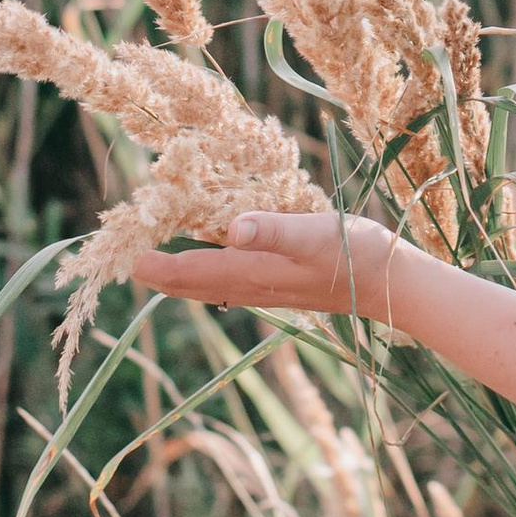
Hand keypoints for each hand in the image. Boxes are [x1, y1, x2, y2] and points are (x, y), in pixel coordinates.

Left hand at [133, 207, 399, 321]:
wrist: (390, 284)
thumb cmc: (354, 254)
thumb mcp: (314, 234)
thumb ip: (272, 229)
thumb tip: (230, 228)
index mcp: (253, 273)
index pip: (191, 272)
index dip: (156, 266)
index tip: (124, 257)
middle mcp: (252, 286)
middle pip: (192, 286)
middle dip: (159, 274)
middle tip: (125, 259)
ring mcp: (266, 289)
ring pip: (208, 287)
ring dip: (179, 277)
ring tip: (153, 265)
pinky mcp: (279, 284)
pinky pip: (228, 283)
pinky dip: (205, 274)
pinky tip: (208, 262)